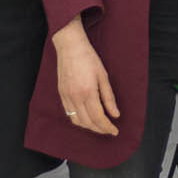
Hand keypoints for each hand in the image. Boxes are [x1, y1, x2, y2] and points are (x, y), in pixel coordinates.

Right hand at [53, 18, 118, 135]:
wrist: (70, 47)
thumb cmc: (89, 58)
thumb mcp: (103, 76)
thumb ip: (109, 97)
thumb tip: (115, 115)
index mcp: (88, 92)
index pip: (98, 117)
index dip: (107, 127)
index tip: (115, 131)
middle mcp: (75, 97)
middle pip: (88, 122)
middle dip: (100, 129)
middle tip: (109, 129)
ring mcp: (66, 97)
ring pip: (77, 121)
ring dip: (89, 127)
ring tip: (99, 125)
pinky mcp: (61, 95)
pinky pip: (69, 114)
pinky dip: (79, 120)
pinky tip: (86, 118)